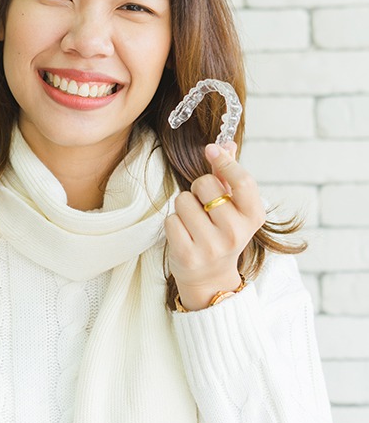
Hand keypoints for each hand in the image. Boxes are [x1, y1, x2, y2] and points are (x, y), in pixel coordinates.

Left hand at [164, 142, 265, 310]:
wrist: (210, 278)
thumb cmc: (221, 234)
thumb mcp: (234, 208)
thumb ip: (229, 176)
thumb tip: (226, 143)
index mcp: (252, 218)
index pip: (243, 182)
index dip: (225, 162)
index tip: (210, 150)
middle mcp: (235, 233)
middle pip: (205, 185)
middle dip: (198, 189)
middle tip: (203, 206)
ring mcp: (211, 246)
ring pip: (183, 201)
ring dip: (183, 207)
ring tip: (193, 222)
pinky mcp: (187, 255)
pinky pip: (170, 220)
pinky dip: (173, 223)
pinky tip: (183, 234)